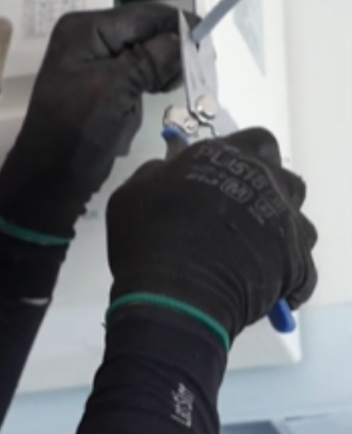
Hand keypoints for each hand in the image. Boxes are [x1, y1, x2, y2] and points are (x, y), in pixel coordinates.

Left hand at [0, 4, 183, 241]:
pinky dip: (146, 88)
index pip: (143, 16)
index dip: (177, 25)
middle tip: (193, 72)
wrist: (50, 179)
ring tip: (166, 90)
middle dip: (169, 52)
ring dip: (158, 74)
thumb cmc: (77, 131)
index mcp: (85, 30)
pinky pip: (135, 77)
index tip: (209, 40)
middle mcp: (88, 39)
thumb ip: (152, 59)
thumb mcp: (116, 87)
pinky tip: (149, 99)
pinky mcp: (101, 86)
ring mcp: (93, 63)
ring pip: (144, 56)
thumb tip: (184, 38)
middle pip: (145, 33)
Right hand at [106, 128, 318, 347]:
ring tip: (250, 250)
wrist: (176, 293)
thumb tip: (165, 170)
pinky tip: (261, 282)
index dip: (242, 156)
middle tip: (240, 211)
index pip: (252, 140)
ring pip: (296, 220)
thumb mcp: (132, 193)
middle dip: (268, 190)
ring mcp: (283, 223)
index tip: (223, 174)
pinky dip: (285, 272)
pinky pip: (300, 266)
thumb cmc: (149, 236)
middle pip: (282, 177)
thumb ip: (155, 175)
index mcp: (224, 157)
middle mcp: (261, 182)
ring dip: (278, 230)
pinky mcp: (296, 263)